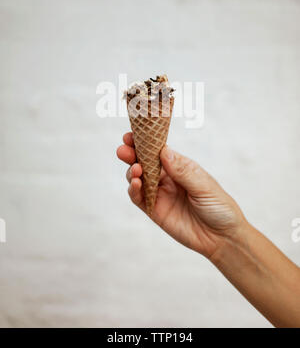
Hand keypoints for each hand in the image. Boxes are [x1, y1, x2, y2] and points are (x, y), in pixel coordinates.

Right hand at [117, 133, 245, 258]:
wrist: (223, 238)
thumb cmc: (219, 207)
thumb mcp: (204, 185)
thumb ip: (182, 170)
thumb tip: (164, 151)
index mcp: (180, 167)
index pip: (159, 150)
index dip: (146, 142)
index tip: (134, 134)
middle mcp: (167, 178)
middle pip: (144, 162)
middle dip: (132, 154)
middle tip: (124, 149)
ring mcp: (160, 194)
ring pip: (138, 179)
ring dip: (132, 171)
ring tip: (135, 169)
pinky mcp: (155, 211)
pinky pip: (139, 199)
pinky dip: (134, 190)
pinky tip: (136, 183)